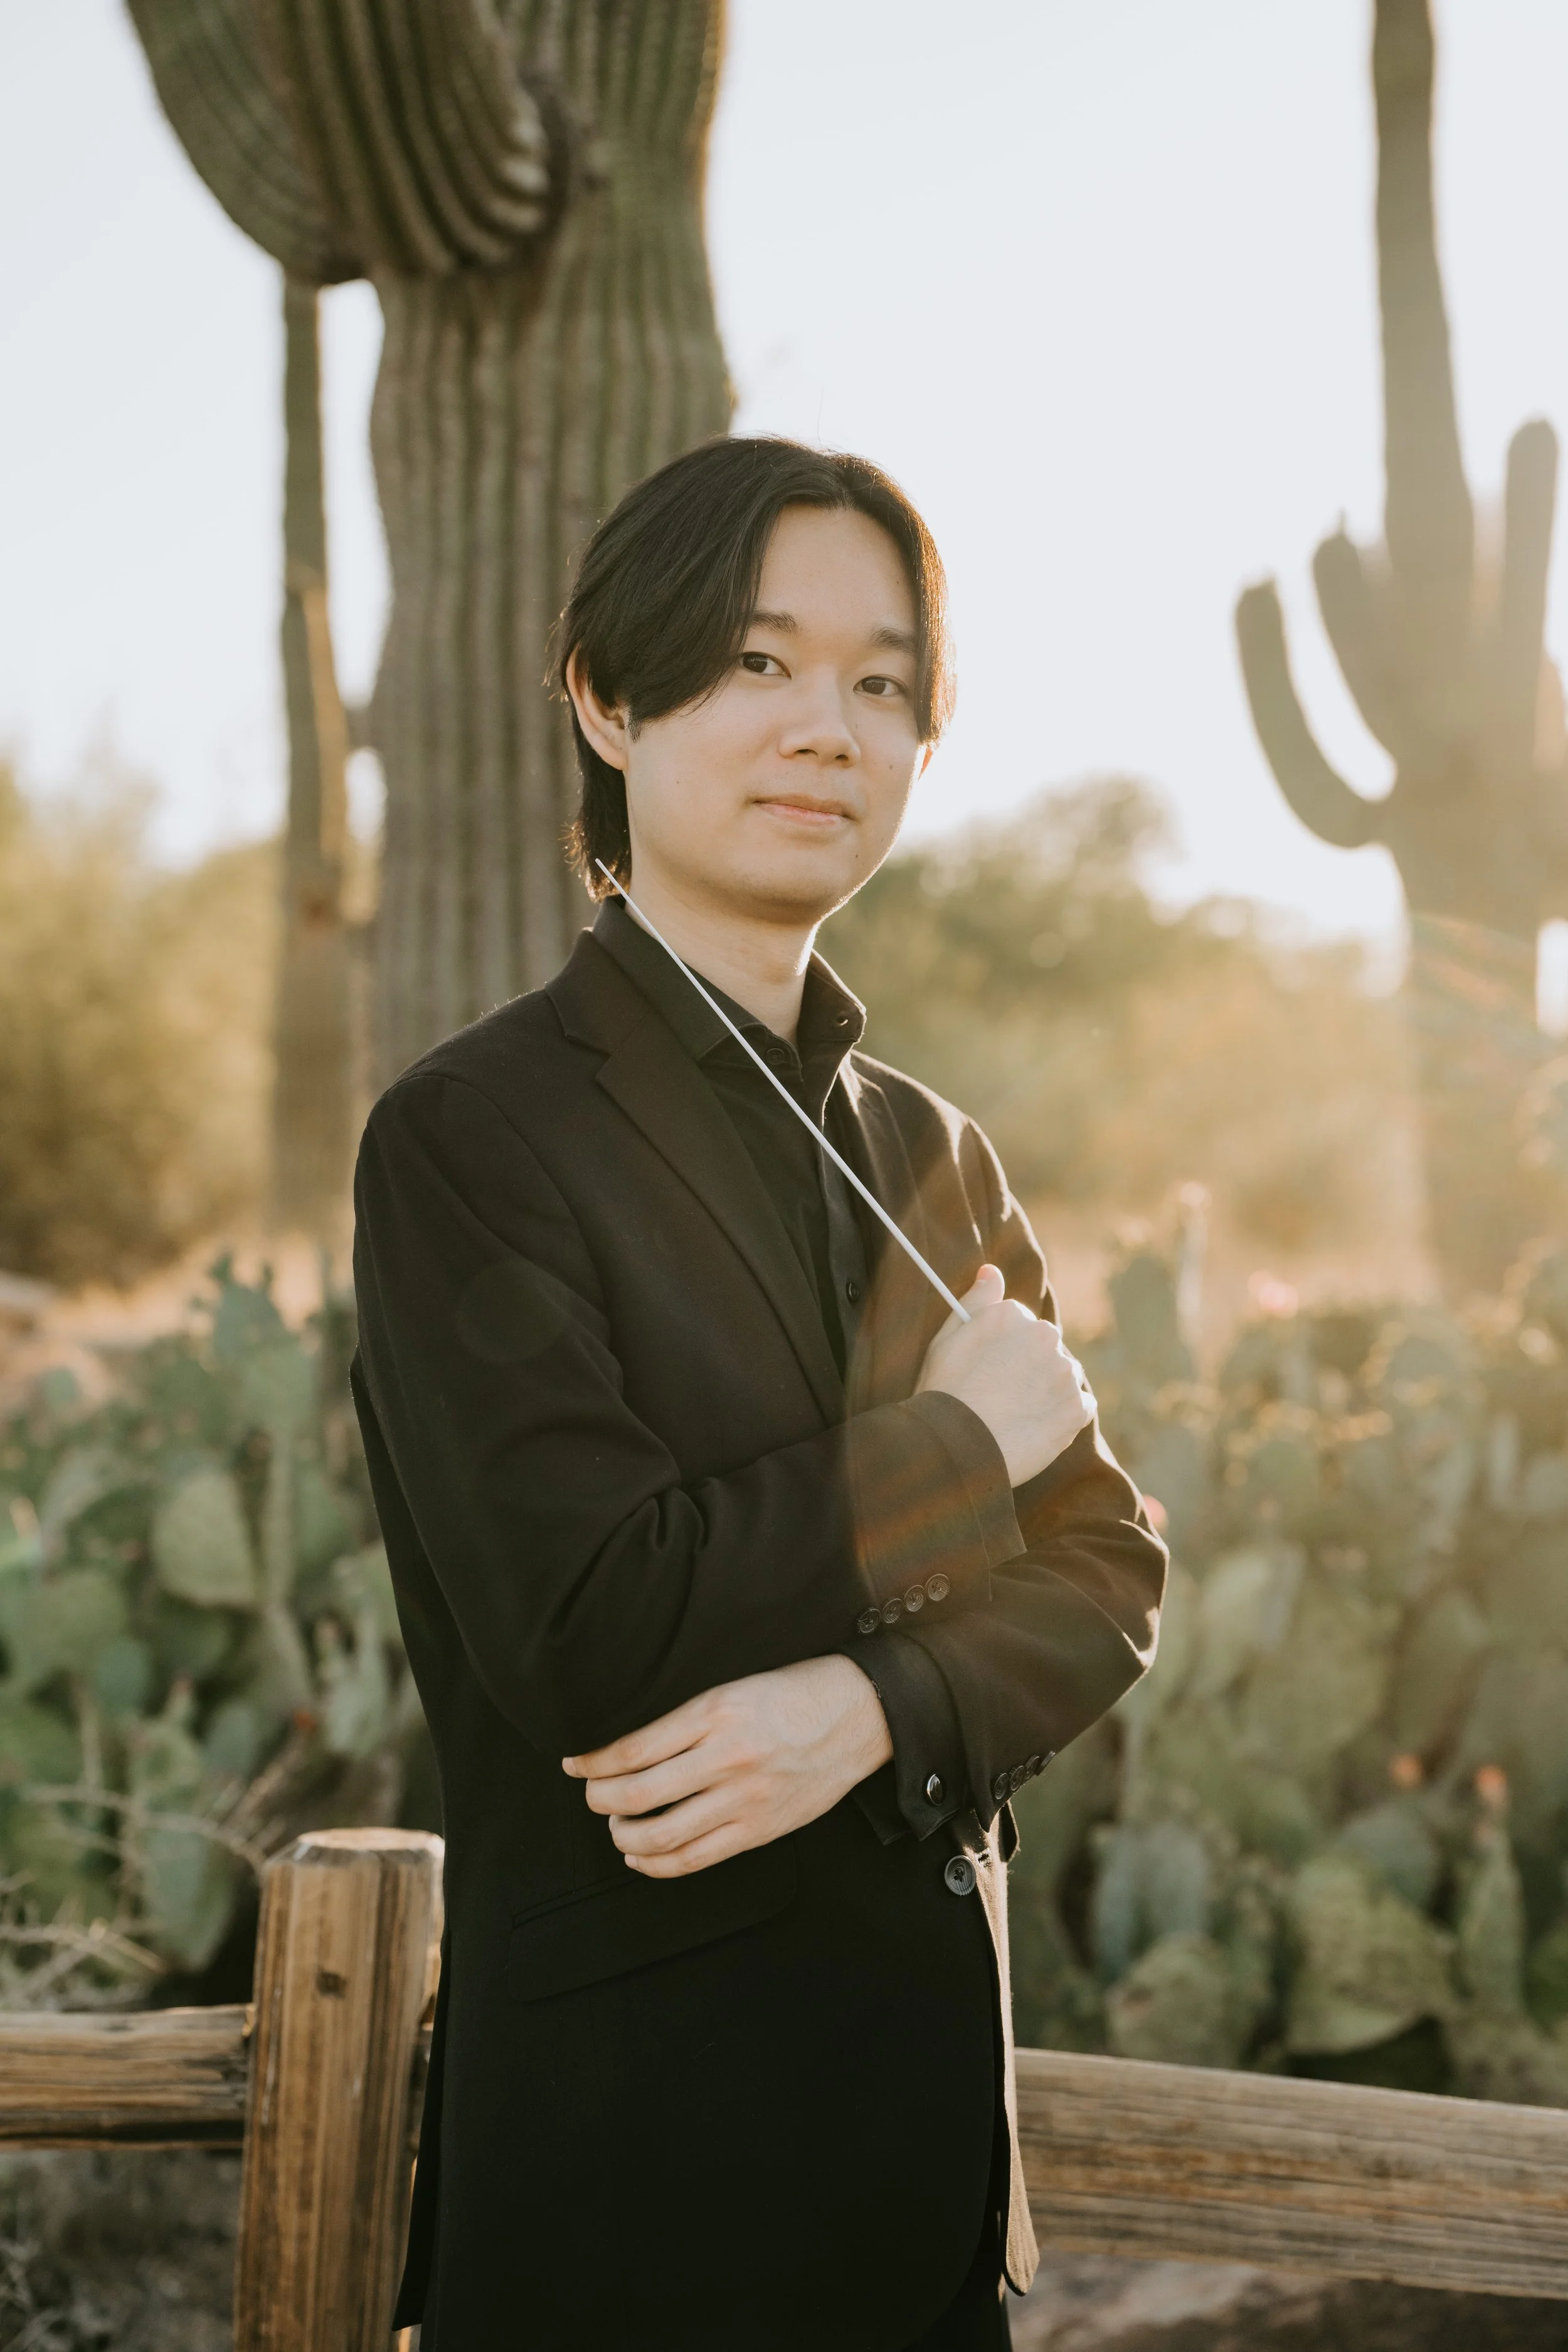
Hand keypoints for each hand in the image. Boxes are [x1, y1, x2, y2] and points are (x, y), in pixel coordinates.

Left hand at [562, 1656, 892, 1878]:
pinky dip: (657, 1863)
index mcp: (716, 1713)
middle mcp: (727, 1757)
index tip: (574, 1764)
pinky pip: (695, 1858)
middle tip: (592, 1796)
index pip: (634, 1748)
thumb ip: (686, 1719)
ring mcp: (744, 1799)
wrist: (858, 1715)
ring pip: (662, 1835)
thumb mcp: (733, 1688)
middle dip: (601, 1801)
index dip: (593, 1762)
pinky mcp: (759, 1829)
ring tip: (616, 1825)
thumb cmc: (793, 1694)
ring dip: (624, 1835)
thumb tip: (629, 1748)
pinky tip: (640, 1855)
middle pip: (639, 1795)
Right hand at [916, 1262, 1093, 1486]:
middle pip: (1044, 1347)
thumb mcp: (947, 1339)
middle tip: (1001, 1395)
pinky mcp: (1078, 1408)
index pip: (1019, 1325)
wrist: (956, 1448)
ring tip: (1016, 1414)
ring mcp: (1065, 1372)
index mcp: (1013, 1315)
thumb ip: (976, 1301)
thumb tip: (992, 1270)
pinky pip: (1079, 1406)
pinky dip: (1064, 1415)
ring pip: (1062, 1375)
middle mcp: (1045, 1335)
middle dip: (1029, 1366)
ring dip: (1047, 1390)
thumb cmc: (944, 1393)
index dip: (1002, 1351)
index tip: (988, 1371)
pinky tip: (1035, 1426)